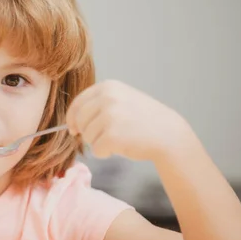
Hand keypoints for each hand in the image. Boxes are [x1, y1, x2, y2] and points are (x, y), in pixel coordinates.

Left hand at [66, 80, 193, 161]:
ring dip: (98, 143)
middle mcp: (107, 98)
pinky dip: (105, 153)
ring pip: (87, 137)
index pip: (78, 103)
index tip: (73, 128)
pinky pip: (96, 149)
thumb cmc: (143, 119)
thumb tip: (72, 121)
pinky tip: (121, 147)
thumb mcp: (122, 99)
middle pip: (79, 121)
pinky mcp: (112, 135)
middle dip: (87, 132)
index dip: (72, 118)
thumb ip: (98, 104)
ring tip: (119, 139)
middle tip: (104, 136)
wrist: (168, 134)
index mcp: (108, 87)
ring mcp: (110, 116)